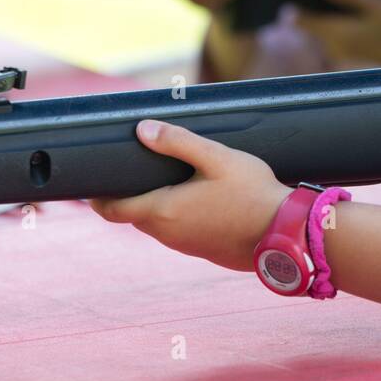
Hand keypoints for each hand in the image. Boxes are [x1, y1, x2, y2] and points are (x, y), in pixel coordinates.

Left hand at [89, 119, 289, 271]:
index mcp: (162, 210)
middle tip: (135, 168)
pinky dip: (177, 216)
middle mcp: (167, 234)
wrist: (286, 235)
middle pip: (132, 215)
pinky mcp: (203, 251)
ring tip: (169, 179)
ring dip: (155, 204)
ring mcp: (185, 246)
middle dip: (128, 194)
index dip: (97, 195)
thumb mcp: (217, 158)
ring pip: (156, 224)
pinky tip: (198, 198)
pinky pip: (178, 232)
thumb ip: (177, 141)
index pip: (110, 209)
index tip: (95, 179)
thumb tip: (142, 129)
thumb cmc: (253, 194)